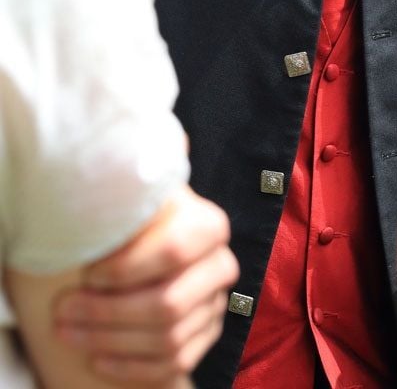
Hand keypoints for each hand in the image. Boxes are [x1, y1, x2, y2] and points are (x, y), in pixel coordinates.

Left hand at [54, 186, 239, 382]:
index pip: (175, 250)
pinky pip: (173, 364)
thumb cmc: (139, 219)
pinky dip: (132, 367)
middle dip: (109, 312)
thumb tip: (168, 142)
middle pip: (168, 304)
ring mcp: (216, 305)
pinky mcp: (205, 336)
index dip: (128, 267)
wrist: (155, 246)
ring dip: (111, 341)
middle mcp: (220, 266)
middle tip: (65, 310)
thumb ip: (144, 171)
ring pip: (167, 339)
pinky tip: (98, 359)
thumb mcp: (142, 193)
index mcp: (209, 226)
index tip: (88, 272)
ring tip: (70, 332)